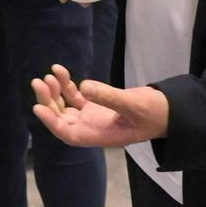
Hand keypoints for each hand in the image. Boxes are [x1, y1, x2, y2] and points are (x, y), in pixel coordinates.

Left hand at [30, 64, 169, 147]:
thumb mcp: (133, 104)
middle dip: (48, 102)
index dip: (52, 123)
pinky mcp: (96, 104)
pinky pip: (75, 96)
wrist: (168, 110)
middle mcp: (92, 128)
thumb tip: (83, 87)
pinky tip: (60, 70)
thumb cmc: (154, 113)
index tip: (38, 107)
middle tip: (39, 82)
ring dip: (54, 92)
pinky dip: (66, 85)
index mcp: (99, 136)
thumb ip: (109, 97)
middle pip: (62, 119)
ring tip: (49, 74)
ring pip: (65, 107)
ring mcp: (92, 117)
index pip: (69, 134)